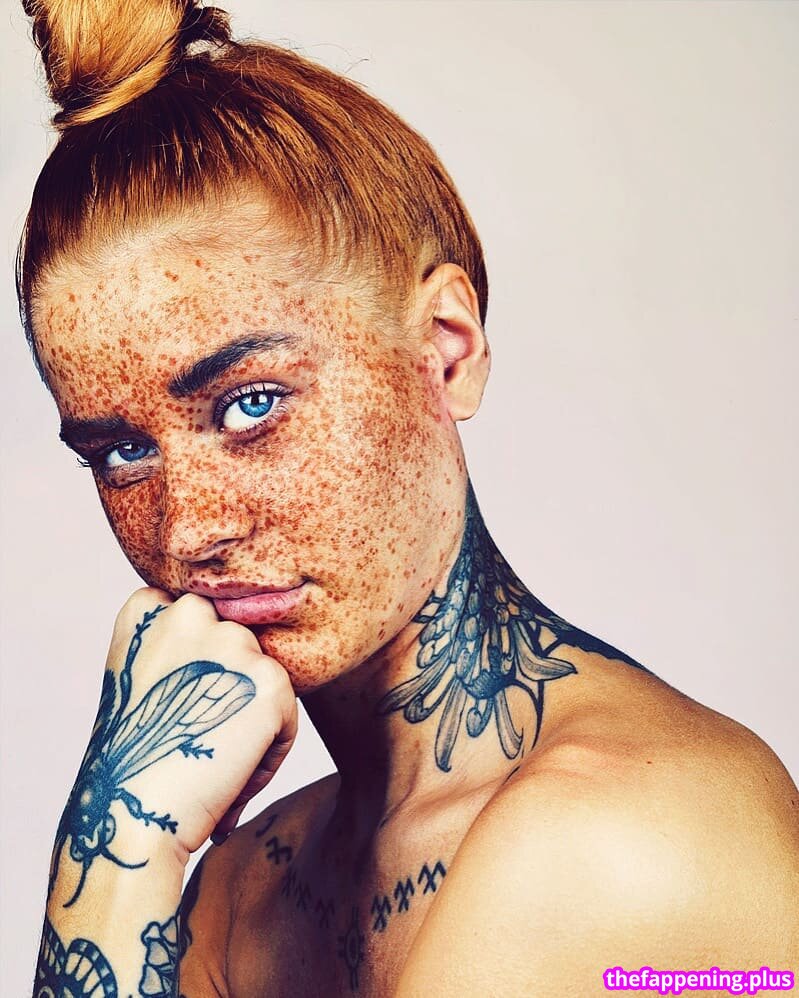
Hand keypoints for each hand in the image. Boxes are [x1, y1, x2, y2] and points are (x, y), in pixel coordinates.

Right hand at [52, 587, 296, 899]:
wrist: (131, 814)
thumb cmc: (136, 762)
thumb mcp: (144, 682)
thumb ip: (184, 648)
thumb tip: (239, 653)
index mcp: (149, 607)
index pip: (202, 623)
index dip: (196, 674)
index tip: (173, 714)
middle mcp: (190, 612)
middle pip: (238, 649)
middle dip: (228, 696)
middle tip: (196, 744)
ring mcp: (232, 641)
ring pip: (263, 682)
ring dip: (251, 724)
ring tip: (213, 765)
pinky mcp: (269, 679)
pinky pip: (287, 717)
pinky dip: (270, 754)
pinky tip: (231, 776)